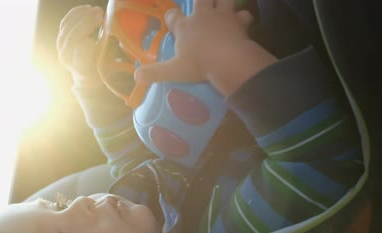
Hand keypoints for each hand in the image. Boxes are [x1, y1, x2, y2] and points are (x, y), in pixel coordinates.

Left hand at [57, 5, 104, 88]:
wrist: (87, 75)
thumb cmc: (97, 71)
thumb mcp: (101, 67)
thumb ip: (96, 55)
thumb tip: (88, 43)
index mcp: (72, 62)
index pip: (76, 47)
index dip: (88, 36)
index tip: (100, 28)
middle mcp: (62, 52)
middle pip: (71, 33)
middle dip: (87, 22)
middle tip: (101, 14)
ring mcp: (61, 42)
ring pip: (68, 24)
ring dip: (82, 15)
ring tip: (98, 10)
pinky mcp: (62, 34)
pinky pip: (67, 20)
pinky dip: (77, 13)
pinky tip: (89, 8)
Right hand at [135, 0, 274, 95]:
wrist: (227, 61)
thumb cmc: (198, 65)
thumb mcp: (173, 72)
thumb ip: (155, 73)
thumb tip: (137, 76)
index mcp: (184, 27)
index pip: (173, 16)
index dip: (172, 18)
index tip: (172, 21)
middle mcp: (202, 16)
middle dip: (202, 0)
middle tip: (203, 3)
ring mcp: (222, 17)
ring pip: (224, 0)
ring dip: (224, 2)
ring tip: (223, 5)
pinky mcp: (239, 22)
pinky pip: (244, 15)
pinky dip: (244, 17)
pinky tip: (244, 22)